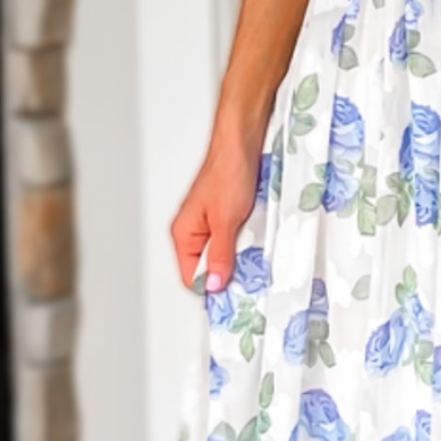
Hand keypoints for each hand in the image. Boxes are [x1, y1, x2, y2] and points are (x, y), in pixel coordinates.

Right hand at [170, 126, 262, 293]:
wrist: (242, 143)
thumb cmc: (228, 172)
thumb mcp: (225, 222)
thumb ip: (220, 256)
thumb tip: (213, 286)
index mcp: (183, 233)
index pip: (189, 276)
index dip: (210, 288)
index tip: (232, 297)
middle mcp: (193, 230)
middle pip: (207, 268)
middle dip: (227, 274)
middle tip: (248, 278)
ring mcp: (210, 223)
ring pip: (223, 254)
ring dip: (239, 258)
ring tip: (254, 256)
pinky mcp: (226, 216)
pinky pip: (234, 240)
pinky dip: (245, 244)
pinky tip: (257, 241)